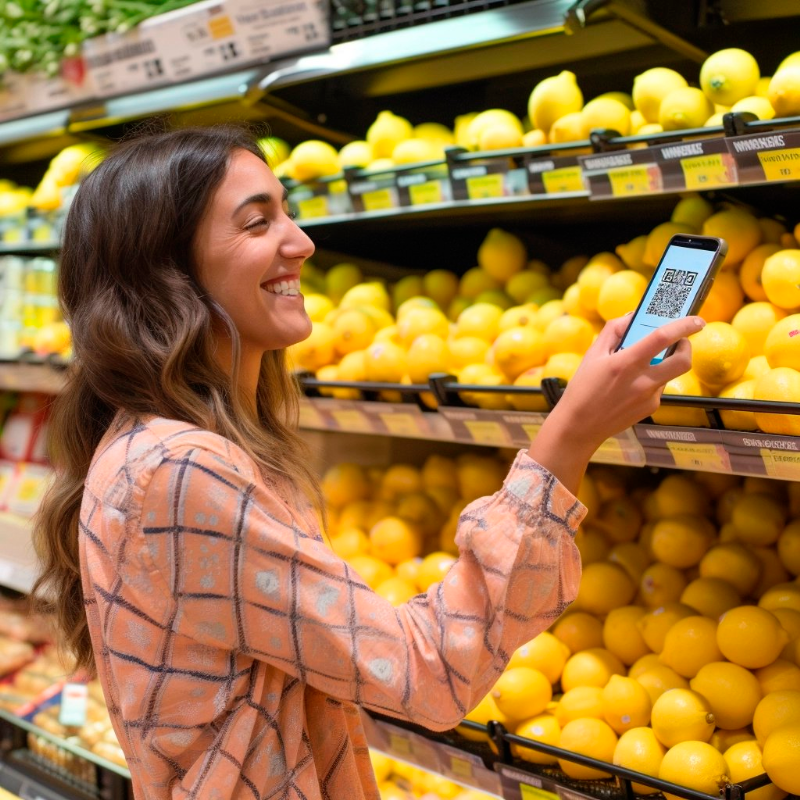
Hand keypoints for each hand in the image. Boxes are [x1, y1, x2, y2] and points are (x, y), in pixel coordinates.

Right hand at [528, 314, 702, 493]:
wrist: (580, 426)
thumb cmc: (582, 388)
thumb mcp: (592, 354)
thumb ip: (614, 330)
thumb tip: (633, 316)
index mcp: (625, 363)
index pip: (662, 338)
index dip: (683, 326)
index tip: (695, 320)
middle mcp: (642, 381)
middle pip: (683, 361)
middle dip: (687, 347)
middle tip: (679, 341)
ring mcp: (649, 397)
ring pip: (670, 374)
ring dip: (665, 364)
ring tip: (643, 366)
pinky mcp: (651, 408)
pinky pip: (659, 388)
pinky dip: (652, 380)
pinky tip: (632, 386)